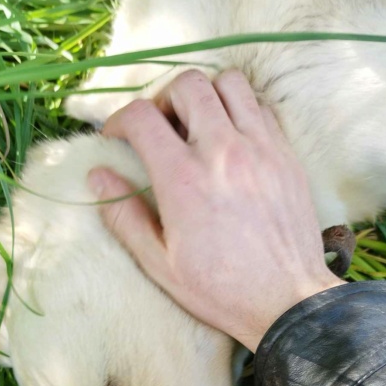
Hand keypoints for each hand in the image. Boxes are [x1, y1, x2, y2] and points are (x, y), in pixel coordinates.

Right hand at [88, 69, 343, 351]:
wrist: (288, 301)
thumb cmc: (220, 290)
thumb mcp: (160, 264)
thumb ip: (124, 217)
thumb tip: (98, 178)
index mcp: (183, 179)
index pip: (142, 116)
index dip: (120, 120)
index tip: (117, 138)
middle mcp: (222, 151)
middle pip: (187, 84)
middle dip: (163, 98)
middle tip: (159, 129)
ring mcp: (260, 148)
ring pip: (229, 83)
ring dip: (205, 95)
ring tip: (197, 125)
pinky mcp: (286, 154)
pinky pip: (261, 106)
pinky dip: (240, 109)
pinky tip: (232, 139)